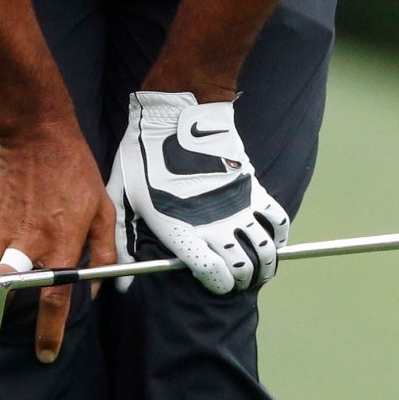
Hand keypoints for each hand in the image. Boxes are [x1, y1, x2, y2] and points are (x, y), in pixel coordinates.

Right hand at [0, 125, 116, 362]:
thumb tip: (98, 289)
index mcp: (61, 243)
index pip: (53, 298)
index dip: (49, 332)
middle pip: (1, 295)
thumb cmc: (75, 173)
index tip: (45, 354)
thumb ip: (104, 253)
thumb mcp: (104, 210)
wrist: (38, 135)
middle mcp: (26, 242)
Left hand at [107, 91, 289, 294]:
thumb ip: (121, 243)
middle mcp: (214, 222)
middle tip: (240, 280)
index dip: (219, 284)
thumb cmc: (144, 156)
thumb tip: (118, 284)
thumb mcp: (122, 199)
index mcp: (181, 229)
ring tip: (262, 270)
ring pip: (264, 248)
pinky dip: (281, 235)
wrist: (177, 114)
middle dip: (243, 279)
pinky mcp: (252, 187)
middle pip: (242, 266)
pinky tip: (275, 242)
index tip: (220, 285)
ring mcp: (237, 205)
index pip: (211, 271)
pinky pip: (277, 218)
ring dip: (266, 264)